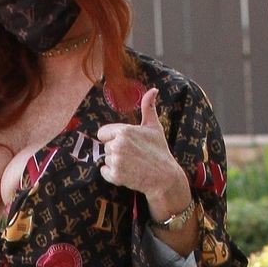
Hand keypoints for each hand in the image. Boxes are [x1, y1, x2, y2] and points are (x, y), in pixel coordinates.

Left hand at [95, 87, 190, 209]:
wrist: (165, 177)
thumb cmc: (159, 150)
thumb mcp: (154, 127)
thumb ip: (148, 108)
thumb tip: (154, 89)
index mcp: (124, 131)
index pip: (103, 133)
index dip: (112, 138)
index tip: (126, 143)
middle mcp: (118, 144)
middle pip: (105, 146)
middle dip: (116, 150)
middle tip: (133, 155)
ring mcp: (116, 161)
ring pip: (106, 159)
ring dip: (115, 163)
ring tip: (132, 163)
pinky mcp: (115, 176)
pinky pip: (104, 172)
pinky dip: (112, 174)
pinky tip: (127, 173)